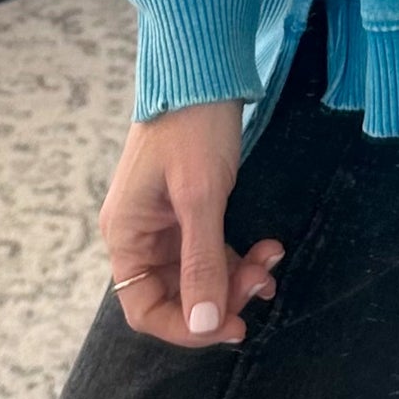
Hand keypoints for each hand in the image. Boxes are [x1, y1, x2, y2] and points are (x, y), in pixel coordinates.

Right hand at [100, 98, 283, 347]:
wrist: (202, 70)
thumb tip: (205, 323)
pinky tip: (268, 248)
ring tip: (271, 260)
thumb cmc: (192, 127)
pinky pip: (213, 250)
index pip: (145, 309)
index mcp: (127, 235)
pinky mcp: (191, 209)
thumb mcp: (201, 197)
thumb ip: (202, 262)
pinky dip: (239, 255)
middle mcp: (141, 235)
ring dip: (237, 277)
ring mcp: (166, 222)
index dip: (186, 327)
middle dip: (221, 297)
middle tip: (262, 283)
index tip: (230, 325)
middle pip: (177, 295)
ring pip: (201, 274)